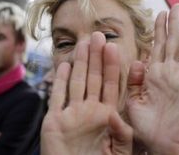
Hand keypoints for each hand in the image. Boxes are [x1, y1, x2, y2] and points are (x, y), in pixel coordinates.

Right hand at [41, 32, 132, 154]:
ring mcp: (72, 114)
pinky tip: (65, 66)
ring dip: (80, 63)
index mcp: (106, 114)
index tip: (114, 46)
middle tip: (98, 35)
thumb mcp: (119, 151)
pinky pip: (58, 97)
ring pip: (77, 82)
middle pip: (93, 78)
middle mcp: (89, 110)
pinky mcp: (55, 121)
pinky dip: (60, 82)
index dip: (112, 65)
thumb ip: (122, 133)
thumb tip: (116, 115)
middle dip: (96, 57)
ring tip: (83, 44)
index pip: (110, 84)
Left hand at [126, 4, 178, 154]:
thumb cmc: (146, 129)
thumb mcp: (132, 103)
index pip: (156, 46)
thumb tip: (137, 61)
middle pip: (173, 40)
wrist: (163, 145)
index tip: (159, 12)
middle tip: (177, 3)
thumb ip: (134, 82)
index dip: (159, 29)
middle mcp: (169, 72)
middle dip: (174, 22)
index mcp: (153, 75)